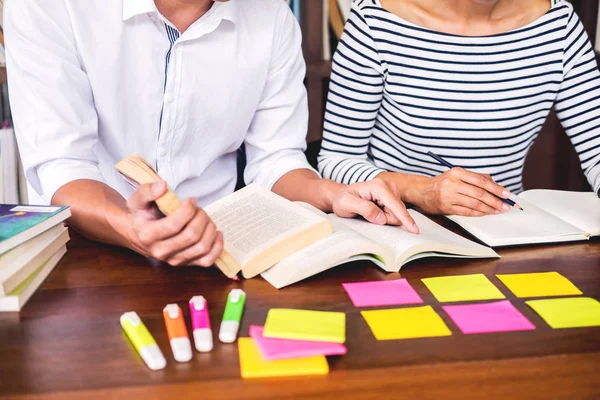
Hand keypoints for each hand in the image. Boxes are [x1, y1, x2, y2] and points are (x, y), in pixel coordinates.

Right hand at [125, 181, 223, 266]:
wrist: (139, 234)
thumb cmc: (142, 215)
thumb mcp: (138, 200)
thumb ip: (147, 191)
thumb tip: (163, 186)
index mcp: (148, 235)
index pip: (174, 225)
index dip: (188, 210)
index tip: (191, 200)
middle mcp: (161, 251)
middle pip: (191, 236)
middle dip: (201, 217)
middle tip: (198, 209)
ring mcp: (174, 260)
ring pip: (202, 247)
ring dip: (210, 228)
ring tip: (204, 218)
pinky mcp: (186, 264)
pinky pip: (208, 260)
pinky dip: (217, 246)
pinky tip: (216, 233)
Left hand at [323, 178, 419, 233]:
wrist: (341, 196)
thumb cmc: (342, 199)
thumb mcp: (347, 204)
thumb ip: (364, 209)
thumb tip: (381, 218)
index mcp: (378, 186)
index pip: (395, 205)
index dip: (404, 218)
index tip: (414, 230)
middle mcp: (387, 186)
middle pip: (397, 211)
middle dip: (386, 219)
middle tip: (367, 216)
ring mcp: (391, 191)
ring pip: (396, 213)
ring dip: (384, 218)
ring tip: (368, 212)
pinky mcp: (391, 197)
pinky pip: (394, 213)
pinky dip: (385, 216)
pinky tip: (375, 212)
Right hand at [384, 168, 510, 216]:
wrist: (421, 190)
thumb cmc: (442, 182)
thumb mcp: (457, 175)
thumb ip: (475, 178)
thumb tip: (495, 185)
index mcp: (457, 172)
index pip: (481, 181)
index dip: (496, 188)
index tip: (506, 194)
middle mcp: (452, 183)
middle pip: (479, 193)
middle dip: (495, 201)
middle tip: (506, 205)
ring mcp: (448, 196)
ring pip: (474, 204)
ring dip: (489, 208)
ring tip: (498, 210)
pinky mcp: (445, 207)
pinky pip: (466, 211)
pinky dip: (477, 213)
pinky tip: (485, 213)